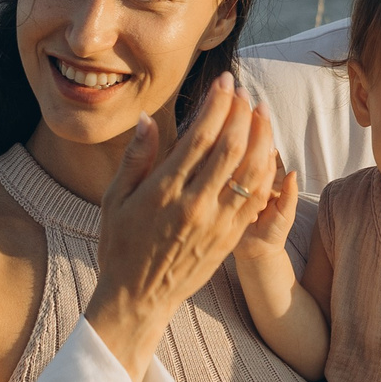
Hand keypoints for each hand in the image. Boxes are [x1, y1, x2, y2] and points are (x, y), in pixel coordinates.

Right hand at [85, 74, 278, 377]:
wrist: (138, 299)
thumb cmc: (120, 245)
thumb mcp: (114, 200)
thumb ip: (135, 158)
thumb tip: (148, 118)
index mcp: (163, 192)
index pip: (200, 137)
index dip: (217, 105)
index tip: (225, 82)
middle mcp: (194, 206)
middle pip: (231, 148)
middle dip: (242, 113)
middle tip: (243, 92)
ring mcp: (216, 224)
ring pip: (251, 171)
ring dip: (261, 137)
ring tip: (261, 113)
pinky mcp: (231, 238)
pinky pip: (257, 198)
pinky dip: (266, 170)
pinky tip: (266, 150)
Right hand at [232, 164, 299, 266]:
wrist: (257, 251)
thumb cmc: (275, 231)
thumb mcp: (286, 211)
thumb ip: (290, 192)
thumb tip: (293, 172)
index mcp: (271, 184)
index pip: (269, 162)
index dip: (267, 155)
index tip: (264, 153)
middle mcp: (255, 185)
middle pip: (253, 166)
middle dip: (255, 170)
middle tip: (261, 191)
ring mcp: (241, 192)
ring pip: (240, 176)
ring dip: (245, 184)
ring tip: (255, 205)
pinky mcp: (228, 200)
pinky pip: (228, 190)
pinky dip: (235, 194)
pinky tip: (241, 205)